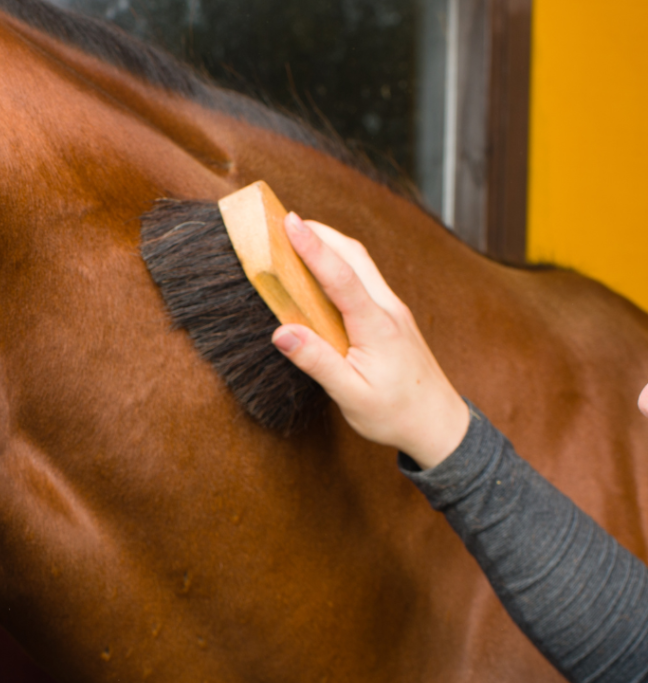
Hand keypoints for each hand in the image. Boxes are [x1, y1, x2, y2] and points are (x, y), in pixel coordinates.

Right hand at [272, 213, 469, 469]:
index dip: (313, 248)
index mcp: (377, 327)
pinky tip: (324, 270)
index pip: (341, 277)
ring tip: (300, 236)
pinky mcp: (393, 318)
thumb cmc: (395, 414)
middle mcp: (389, 310)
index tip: (290, 222)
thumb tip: (282, 333)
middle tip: (285, 220)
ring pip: (362, 264)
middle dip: (321, 232)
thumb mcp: (351, 396)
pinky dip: (341, 264)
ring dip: (332, 244)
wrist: (438, 423)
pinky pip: (365, 280)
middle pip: (355, 256)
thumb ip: (317, 362)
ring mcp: (394, 311)